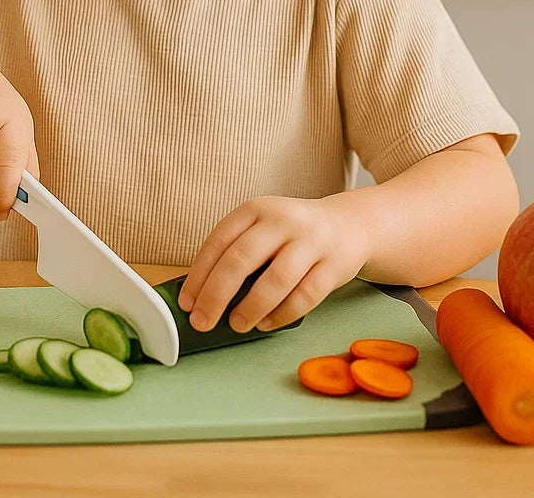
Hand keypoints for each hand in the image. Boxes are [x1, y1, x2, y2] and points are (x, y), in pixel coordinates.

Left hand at [176, 194, 371, 333]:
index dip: (199, 275)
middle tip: (202, 322)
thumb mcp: (261, 229)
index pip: (219, 242)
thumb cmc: (291, 235)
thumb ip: (236, 253)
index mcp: (255, 209)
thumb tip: (202, 297)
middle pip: (242, 259)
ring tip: (236, 325)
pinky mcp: (334, 265)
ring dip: (251, 307)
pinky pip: (305, 296)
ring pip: (275, 279)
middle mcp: (281, 220)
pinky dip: (282, 314)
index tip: (187, 303)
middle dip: (216, 295)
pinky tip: (266, 324)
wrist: (347, 225)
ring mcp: (310, 241)